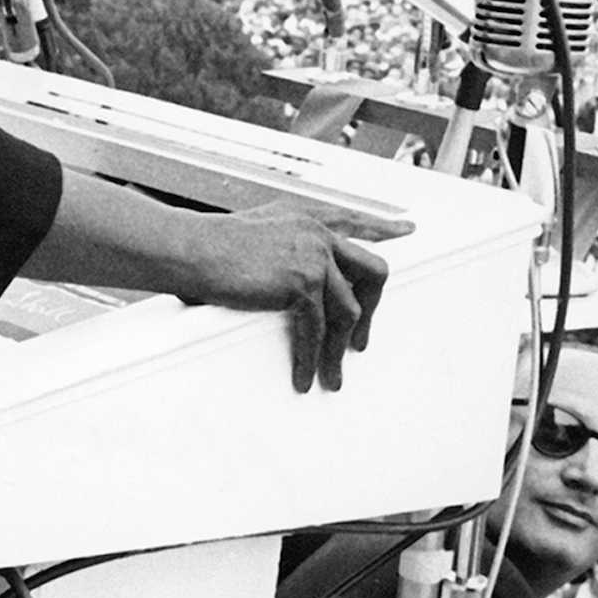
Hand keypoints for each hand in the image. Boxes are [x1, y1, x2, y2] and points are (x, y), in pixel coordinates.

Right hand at [178, 201, 397, 392]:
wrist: (190, 249)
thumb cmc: (209, 247)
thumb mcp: (256, 233)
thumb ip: (283, 246)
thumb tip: (292, 280)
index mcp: (307, 220)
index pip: (356, 221)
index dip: (384, 227)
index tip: (407, 230)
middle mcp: (317, 234)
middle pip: (371, 270)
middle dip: (371, 309)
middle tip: (360, 341)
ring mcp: (313, 257)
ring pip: (348, 310)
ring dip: (340, 349)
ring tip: (333, 375)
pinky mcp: (301, 283)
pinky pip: (318, 330)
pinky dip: (313, 358)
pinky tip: (306, 377)